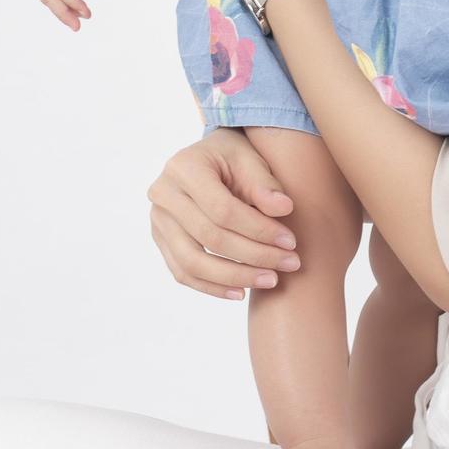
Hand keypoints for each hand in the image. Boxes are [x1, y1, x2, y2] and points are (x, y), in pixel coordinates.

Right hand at [148, 126, 301, 299]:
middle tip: (289, 263)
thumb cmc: (232, 156)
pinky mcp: (161, 240)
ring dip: (235, 277)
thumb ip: (265, 183)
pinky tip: (241, 292)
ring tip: (269, 281)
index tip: (291, 241)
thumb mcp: (250, 157)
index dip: (259, 229)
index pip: (223, 210)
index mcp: (184, 167)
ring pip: (192, 262)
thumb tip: (284, 209)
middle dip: (254, 255)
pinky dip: (211, 286)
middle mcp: (163, 194)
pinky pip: (182, 272)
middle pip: (209, 238)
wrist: (207, 158)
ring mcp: (158, 220)